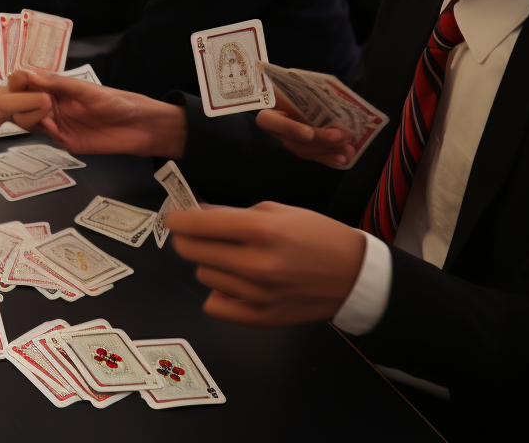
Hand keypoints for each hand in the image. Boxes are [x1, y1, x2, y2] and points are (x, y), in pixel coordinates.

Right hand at [0, 70, 187, 157]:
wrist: (139, 127)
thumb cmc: (116, 102)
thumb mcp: (86, 89)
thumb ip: (58, 84)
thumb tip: (29, 74)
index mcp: (57, 88)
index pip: (29, 83)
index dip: (19, 81)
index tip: (17, 81)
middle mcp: (53, 105)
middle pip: (23, 103)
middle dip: (20, 100)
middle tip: (26, 98)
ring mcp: (57, 124)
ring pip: (29, 120)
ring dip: (29, 114)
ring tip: (42, 109)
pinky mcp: (64, 141)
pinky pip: (45, 135)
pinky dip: (42, 128)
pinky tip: (48, 124)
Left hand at [167, 202, 365, 327]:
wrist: (353, 275)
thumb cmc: (317, 236)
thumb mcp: (278, 210)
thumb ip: (232, 213)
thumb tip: (195, 215)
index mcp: (262, 230)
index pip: (197, 225)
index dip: (178, 219)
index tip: (175, 217)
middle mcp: (256, 264)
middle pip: (191, 251)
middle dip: (187, 238)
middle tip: (197, 234)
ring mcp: (257, 294)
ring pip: (203, 275)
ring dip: (210, 263)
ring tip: (232, 257)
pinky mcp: (261, 317)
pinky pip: (215, 305)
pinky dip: (218, 292)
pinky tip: (233, 282)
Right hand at [255, 96, 354, 168]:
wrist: (298, 93)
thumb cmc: (296, 88)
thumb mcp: (298, 85)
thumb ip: (308, 91)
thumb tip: (333, 98)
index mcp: (270, 110)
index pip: (269, 122)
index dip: (290, 129)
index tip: (309, 134)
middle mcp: (276, 129)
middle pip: (293, 141)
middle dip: (320, 140)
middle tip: (340, 136)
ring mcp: (289, 141)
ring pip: (305, 151)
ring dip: (328, 151)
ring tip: (348, 149)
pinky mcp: (302, 149)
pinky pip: (314, 157)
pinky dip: (331, 158)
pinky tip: (345, 158)